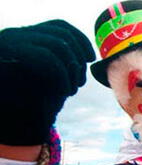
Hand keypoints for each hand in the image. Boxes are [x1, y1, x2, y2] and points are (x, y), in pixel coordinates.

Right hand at [0, 20, 94, 145]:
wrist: (13, 124)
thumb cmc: (34, 104)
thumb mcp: (52, 78)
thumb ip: (64, 63)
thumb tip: (86, 56)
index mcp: (26, 38)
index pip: (59, 26)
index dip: (80, 39)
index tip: (91, 58)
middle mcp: (16, 36)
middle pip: (61, 34)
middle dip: (79, 58)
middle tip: (79, 82)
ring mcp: (12, 44)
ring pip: (58, 45)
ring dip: (72, 69)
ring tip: (71, 90)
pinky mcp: (12, 55)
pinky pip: (48, 58)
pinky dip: (62, 75)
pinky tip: (63, 91)